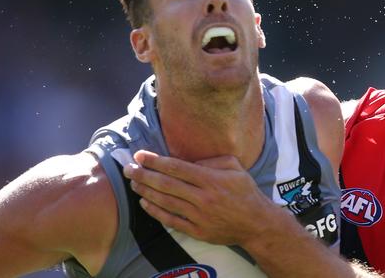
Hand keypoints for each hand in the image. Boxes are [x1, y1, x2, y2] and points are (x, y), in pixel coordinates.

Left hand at [123, 150, 284, 246]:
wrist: (256, 224)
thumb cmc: (245, 192)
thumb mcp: (236, 168)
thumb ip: (212, 160)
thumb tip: (189, 161)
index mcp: (212, 179)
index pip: (177, 168)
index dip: (155, 161)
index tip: (140, 154)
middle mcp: (203, 197)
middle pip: (166, 184)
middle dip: (144, 175)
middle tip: (128, 168)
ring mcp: (199, 216)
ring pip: (166, 202)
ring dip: (146, 192)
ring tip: (134, 182)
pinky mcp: (197, 231)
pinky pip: (171, 220)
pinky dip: (155, 212)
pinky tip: (145, 203)